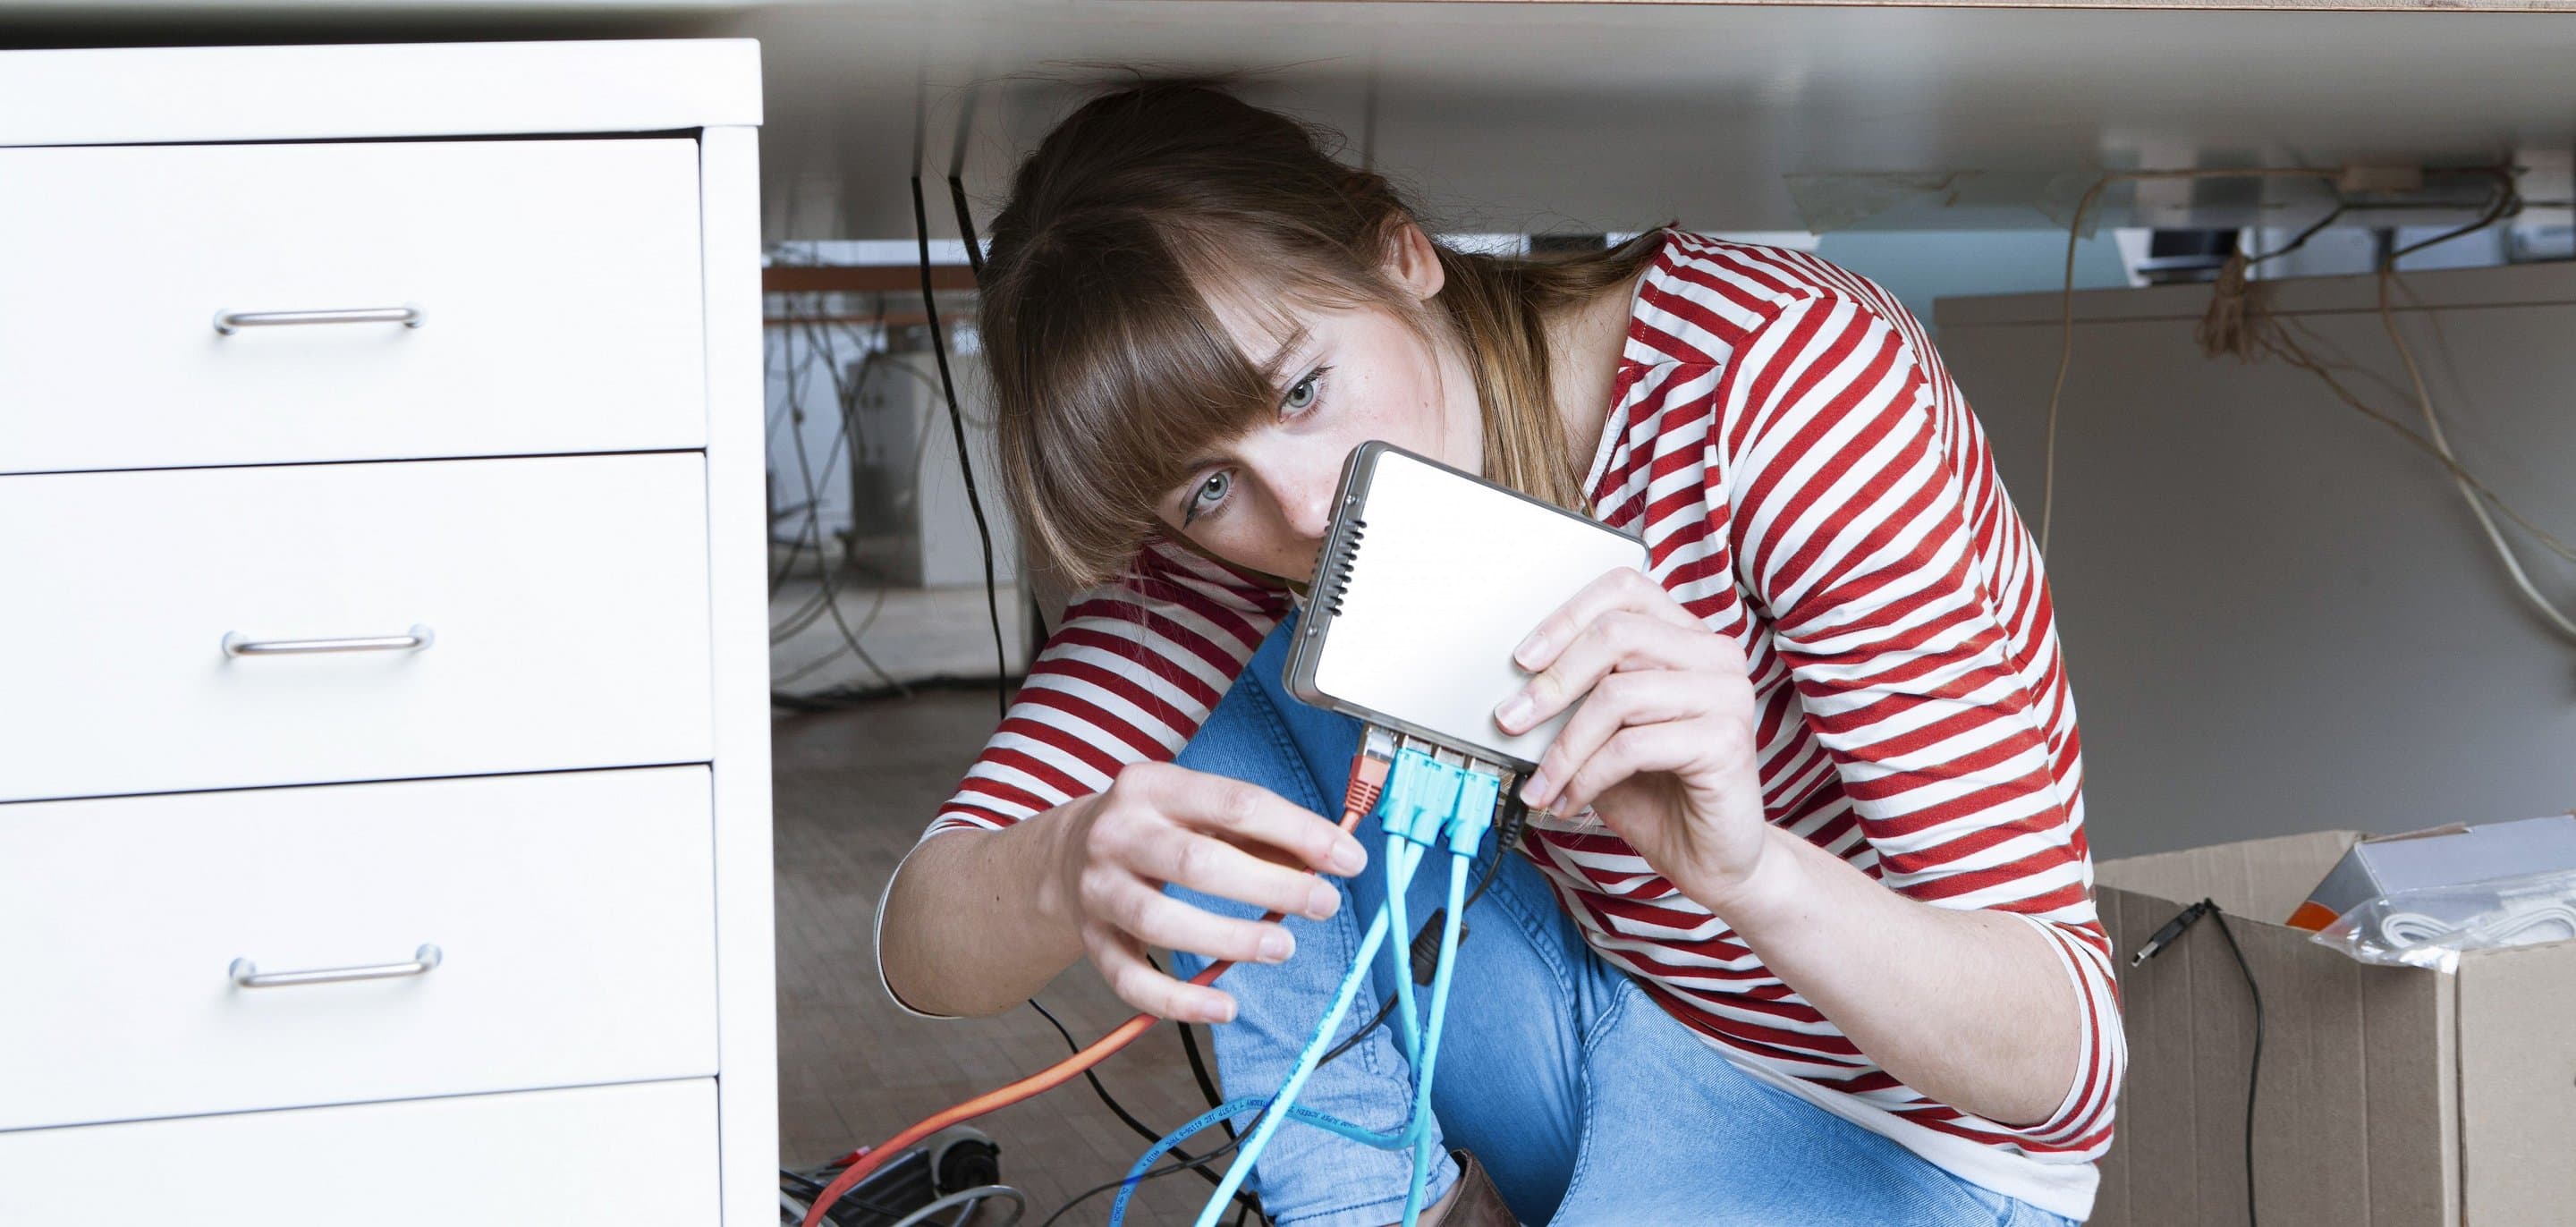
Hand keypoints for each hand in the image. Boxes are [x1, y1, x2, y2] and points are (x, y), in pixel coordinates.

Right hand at [1046, 762, 1367, 1023]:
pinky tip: (1224, 1006)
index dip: (1299, 833)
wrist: (1067, 854)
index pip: (1236, 804)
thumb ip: (1262, 833)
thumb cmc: (1159, 830)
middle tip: (1323, 905)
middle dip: (1271, 887)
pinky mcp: (1091, 941)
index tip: (1348, 860)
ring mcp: (1098, 890)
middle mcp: (1117, 834)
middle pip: (1196, 863)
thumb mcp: (1201, 810)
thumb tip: (1330, 860)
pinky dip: (1179, 1002)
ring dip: (1231, 940)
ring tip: (1283, 947)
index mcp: (1153, 787)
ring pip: (1161, 922)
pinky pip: (1131, 981)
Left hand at [1495, 567, 1770, 910]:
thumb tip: (1516, 692)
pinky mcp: (1727, 740)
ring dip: (1564, 746)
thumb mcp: (1603, 738)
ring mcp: (1728, 695)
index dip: (1566, 618)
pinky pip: (1632, 745)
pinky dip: (1587, 777)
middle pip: (1616, 635)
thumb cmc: (1659, 794)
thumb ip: (1575, 703)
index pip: (1624, 592)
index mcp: (1687, 639)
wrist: (1712, 860)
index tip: (1522, 660)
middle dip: (1552, 682)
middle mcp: (1716, 657)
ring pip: (1618, 695)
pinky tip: (1570, 801)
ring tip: (1541, 783)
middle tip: (1511, 720)